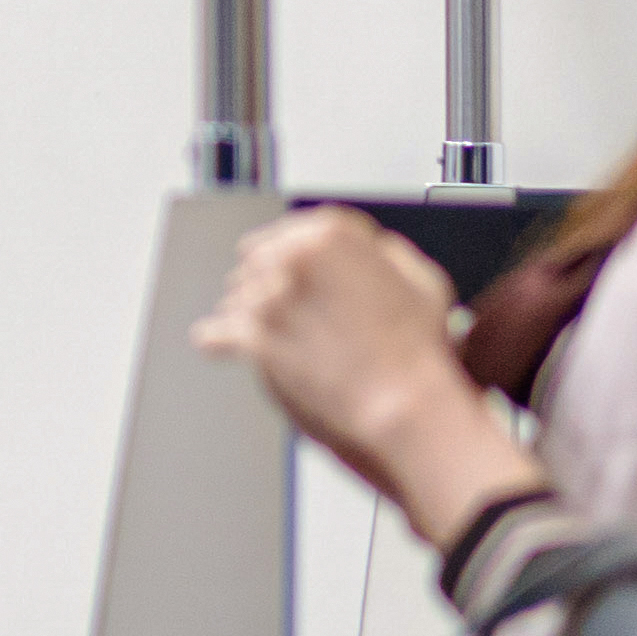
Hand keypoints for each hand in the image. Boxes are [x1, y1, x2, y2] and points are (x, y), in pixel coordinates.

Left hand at [196, 205, 535, 545]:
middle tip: (280, 303)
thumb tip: (362, 246)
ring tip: (270, 333)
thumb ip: (384, 252)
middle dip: (266, 279)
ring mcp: (269, 298)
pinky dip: (216, 340)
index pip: (289, 230)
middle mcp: (293, 258)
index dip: (289, 249)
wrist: (404, 405)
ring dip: (244, 311)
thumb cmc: (418, 351)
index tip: (285, 261)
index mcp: (332, 236)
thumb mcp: (421, 281)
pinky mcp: (252, 337)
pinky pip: (215, 334)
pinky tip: (217, 345)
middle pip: (257, 260)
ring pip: (235, 296)